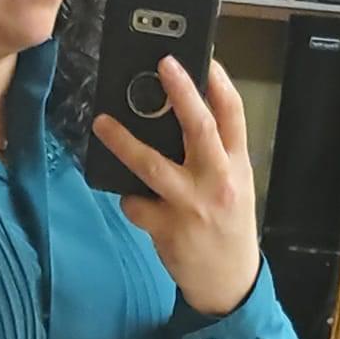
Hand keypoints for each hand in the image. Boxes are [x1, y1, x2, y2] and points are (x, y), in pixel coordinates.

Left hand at [94, 56, 260, 318]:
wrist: (227, 281)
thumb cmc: (228, 226)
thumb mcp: (236, 185)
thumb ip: (217, 153)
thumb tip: (183, 116)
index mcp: (237, 166)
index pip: (233, 115)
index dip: (219, 82)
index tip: (204, 57)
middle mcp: (216, 181)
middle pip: (198, 127)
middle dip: (181, 92)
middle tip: (163, 64)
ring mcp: (190, 205)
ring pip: (151, 164)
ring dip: (123, 141)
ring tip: (102, 123)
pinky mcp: (166, 228)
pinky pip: (135, 203)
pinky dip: (130, 200)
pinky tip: (136, 203)